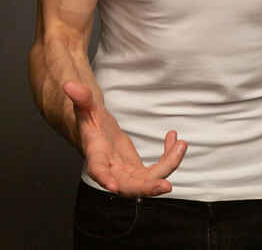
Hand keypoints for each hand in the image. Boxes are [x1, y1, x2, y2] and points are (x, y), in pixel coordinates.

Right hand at [64, 80, 187, 197]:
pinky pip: (157, 169)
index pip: (98, 170)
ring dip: (168, 166)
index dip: (104, 179)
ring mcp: (126, 173)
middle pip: (129, 186)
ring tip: (182, 144)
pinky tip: (174, 138)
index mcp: (96, 155)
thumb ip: (81, 98)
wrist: (98, 131)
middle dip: (147, 188)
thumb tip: (69, 85)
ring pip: (149, 179)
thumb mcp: (86, 106)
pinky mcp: (138, 170)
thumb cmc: (90, 120)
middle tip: (165, 185)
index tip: (114, 188)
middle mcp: (112, 170)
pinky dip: (169, 157)